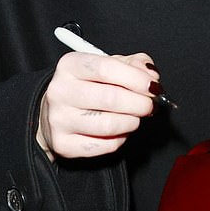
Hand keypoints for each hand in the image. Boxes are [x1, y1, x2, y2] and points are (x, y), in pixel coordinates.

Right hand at [36, 50, 157, 158]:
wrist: (56, 112)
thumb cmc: (89, 85)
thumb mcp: (109, 65)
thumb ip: (133, 64)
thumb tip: (151, 76)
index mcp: (70, 65)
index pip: (106, 68)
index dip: (135, 78)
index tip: (153, 86)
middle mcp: (60, 91)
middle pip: (110, 98)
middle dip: (139, 103)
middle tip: (149, 105)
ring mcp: (59, 119)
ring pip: (109, 125)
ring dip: (132, 122)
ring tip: (134, 117)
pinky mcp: (63, 144)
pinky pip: (105, 145)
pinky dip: (121, 139)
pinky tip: (119, 130)